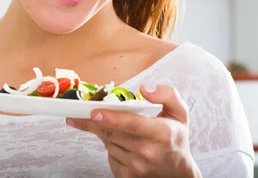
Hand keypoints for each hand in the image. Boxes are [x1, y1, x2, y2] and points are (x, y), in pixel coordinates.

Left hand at [66, 84, 201, 177]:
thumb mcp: (179, 113)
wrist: (177, 173)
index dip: (110, 118)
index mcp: (162, 134)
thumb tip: (145, 88)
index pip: (131, 124)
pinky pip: (109, 155)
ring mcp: (137, 167)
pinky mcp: (127, 176)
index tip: (94, 112)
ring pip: (107, 142)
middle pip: (111, 133)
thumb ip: (167, 95)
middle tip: (78, 111)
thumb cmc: (174, 139)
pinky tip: (118, 141)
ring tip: (110, 124)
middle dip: (93, 121)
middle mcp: (148, 152)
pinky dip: (109, 145)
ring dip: (103, 131)